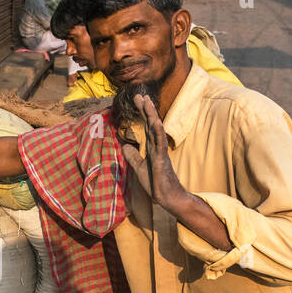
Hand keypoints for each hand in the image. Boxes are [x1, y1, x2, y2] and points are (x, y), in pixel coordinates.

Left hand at [119, 93, 183, 210]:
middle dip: (146, 109)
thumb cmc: (156, 184)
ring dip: (152, 116)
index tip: (138, 99)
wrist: (166, 197)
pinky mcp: (162, 160)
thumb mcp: (139, 168)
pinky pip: (161, 144)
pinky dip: (159, 133)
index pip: (146, 127)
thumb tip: (124, 146)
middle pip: (151, 124)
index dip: (142, 113)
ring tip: (147, 103)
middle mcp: (157, 147)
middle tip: (140, 95)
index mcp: (152, 148)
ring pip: (156, 130)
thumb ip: (133, 156)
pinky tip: (157, 123)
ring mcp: (161, 152)